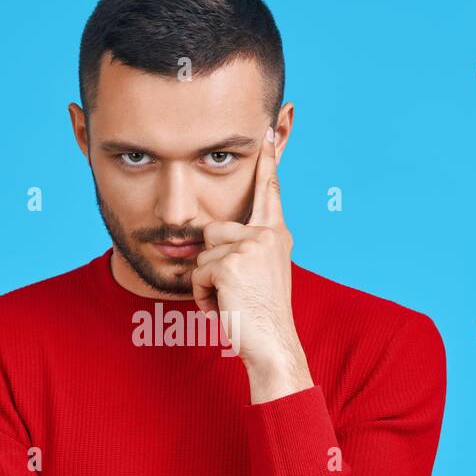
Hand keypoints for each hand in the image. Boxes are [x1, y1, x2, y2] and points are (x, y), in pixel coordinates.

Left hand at [191, 124, 312, 403]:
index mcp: (276, 235)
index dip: (266, 162)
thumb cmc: (261, 317)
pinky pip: (198, 273)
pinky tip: (226, 307)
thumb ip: (247, 249)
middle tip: (235, 292)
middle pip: (212, 230)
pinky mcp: (230, 262)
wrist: (273, 345)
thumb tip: (213, 237)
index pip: (268, 192)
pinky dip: (204, 296)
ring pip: (203, 253)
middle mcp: (268, 235)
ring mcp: (250, 247)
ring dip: (207, 282)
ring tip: (231, 301)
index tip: (268, 130)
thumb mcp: (259, 275)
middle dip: (211, 262)